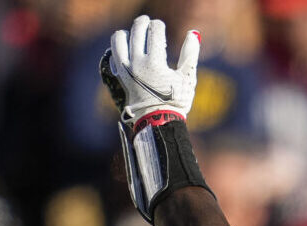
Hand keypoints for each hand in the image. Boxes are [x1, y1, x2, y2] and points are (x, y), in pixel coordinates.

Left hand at [102, 15, 198, 130]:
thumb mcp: (187, 78)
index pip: (154, 31)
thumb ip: (190, 54)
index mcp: (155, 62)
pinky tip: (127, 47)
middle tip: (149, 23)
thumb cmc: (176, 101)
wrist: (158, 121)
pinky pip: (114, 53)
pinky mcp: (120, 75)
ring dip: (126, 33)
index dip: (158, 25)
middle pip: (136, 31)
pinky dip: (119, 46)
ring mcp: (126, 69)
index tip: (161, 26)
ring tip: (133, 33)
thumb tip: (193, 34)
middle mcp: (137, 63)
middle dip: (143, 23)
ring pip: (119, 39)